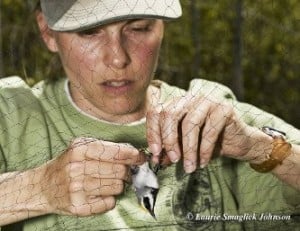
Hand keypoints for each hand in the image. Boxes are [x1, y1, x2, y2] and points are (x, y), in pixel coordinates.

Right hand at [40, 138, 144, 215]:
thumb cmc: (67, 164)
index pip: (115, 152)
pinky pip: (109, 203)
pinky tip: (99, 193)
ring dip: (117, 185)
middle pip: (120, 171)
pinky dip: (109, 198)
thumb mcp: (81, 147)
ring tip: (106, 182)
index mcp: (80, 150)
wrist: (43, 187)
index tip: (139, 157)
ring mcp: (77, 189)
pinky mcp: (79, 207)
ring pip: (117, 187)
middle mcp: (77, 169)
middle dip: (126, 171)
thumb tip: (134, 153)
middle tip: (123, 172)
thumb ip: (106, 147)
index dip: (132, 155)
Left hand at [146, 92, 268, 172]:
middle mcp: (191, 98)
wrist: (239, 141)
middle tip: (173, 160)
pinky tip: (203, 162)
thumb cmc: (208, 143)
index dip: (153, 133)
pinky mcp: (224, 108)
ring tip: (189, 167)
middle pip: (170, 114)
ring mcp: (208, 100)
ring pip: (190, 123)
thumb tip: (155, 159)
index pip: (156, 112)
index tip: (155, 154)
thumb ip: (170, 150)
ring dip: (188, 149)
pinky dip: (204, 150)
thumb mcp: (185, 147)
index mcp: (178, 103)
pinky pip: (209, 131)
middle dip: (169, 140)